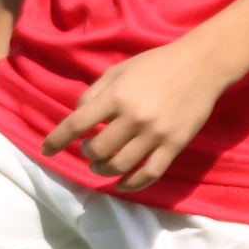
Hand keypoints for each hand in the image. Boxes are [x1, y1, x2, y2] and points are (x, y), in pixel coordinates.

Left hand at [40, 38, 223, 190]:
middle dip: (87, 154)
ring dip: (104, 170)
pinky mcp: (175, 144)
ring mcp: (156, 133)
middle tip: (89, 151)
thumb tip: (77, 117)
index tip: (46, 150)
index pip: (76, 124)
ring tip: (101, 167)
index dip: (56, 140)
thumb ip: (94, 94)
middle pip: (98, 150)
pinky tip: (122, 184)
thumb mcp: (117, 71)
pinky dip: (133, 184)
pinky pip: (150, 173)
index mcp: (115, 96)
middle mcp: (134, 116)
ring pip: (121, 165)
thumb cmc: (155, 65)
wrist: (202, 64)